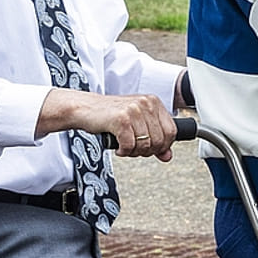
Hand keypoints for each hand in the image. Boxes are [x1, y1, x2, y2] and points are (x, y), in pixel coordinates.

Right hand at [38, 88, 177, 159]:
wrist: (85, 108)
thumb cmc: (111, 115)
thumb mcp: (137, 124)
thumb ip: (154, 138)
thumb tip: (167, 156)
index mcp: (153, 102)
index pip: (172, 131)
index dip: (163, 145)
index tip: (152, 149)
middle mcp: (146, 103)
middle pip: (160, 140)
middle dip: (148, 151)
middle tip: (134, 149)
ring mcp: (134, 110)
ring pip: (146, 144)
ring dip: (134, 152)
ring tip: (125, 147)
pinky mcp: (121, 119)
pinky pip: (130, 145)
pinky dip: (124, 151)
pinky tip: (118, 147)